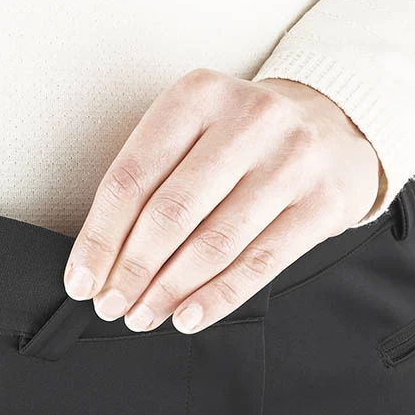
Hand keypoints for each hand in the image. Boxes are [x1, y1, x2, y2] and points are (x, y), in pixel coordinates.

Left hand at [62, 69, 384, 333]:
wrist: (333, 125)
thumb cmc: (236, 140)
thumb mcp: (189, 133)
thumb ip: (146, 183)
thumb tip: (99, 263)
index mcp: (197, 97)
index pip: (132, 179)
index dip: (100, 239)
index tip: (81, 282)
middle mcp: (249, 121)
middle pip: (170, 214)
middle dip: (131, 271)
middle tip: (110, 305)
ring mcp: (291, 160)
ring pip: (213, 244)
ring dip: (168, 291)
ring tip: (142, 315)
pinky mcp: (322, 202)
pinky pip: (258, 263)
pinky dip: (217, 297)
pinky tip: (187, 317)